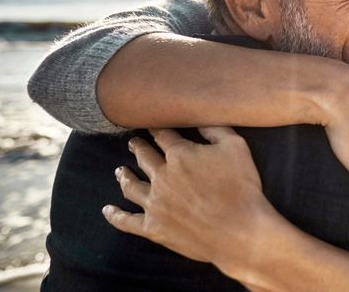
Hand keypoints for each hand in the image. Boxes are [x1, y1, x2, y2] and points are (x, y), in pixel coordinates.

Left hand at [102, 127, 276, 274]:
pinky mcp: (153, 227)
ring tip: (119, 170)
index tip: (153, 124)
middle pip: (144, 157)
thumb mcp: (236, 147)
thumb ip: (216, 129)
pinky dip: (115, 215)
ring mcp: (155, 203)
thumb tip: (199, 116)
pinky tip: (107, 210)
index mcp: (180, 155)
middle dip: (138, 147)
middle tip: (133, 142)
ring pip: (131, 186)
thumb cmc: (241, 187)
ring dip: (124, 176)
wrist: (238, 231)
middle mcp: (162, 176)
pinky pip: (127, 221)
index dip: (157, 128)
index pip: (163, 135)